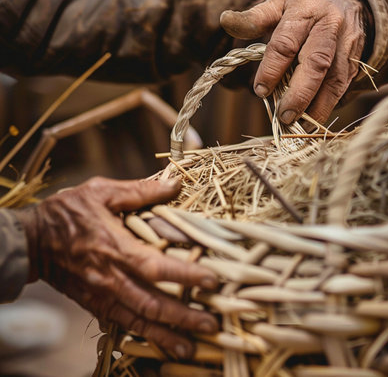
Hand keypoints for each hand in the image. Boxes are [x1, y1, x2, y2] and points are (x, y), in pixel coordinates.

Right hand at [16, 177, 218, 358]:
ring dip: (166, 336)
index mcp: (115, 248)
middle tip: (212, 323)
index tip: (212, 280)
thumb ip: (140, 191)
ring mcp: (101, 295)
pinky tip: (162, 343)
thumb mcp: (102, 191)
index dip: (185, 275)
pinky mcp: (94, 303)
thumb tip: (175, 184)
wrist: (31, 239)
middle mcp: (110, 277)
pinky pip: (122, 324)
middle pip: (151, 304)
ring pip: (137, 321)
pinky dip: (143, 336)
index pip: (156, 267)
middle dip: (183, 317)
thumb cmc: (68, 211)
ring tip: (192, 348)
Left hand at [220, 0, 364, 124]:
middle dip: (299, 94)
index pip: (286, 43)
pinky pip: (344, 86)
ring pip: (335, 79)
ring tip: (299, 127)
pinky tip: (313, 121)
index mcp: (306, 9)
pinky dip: (328, 106)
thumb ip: (254, 17)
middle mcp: (330, 26)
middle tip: (283, 117)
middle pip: (316, 63)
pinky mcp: (356, 59)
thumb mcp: (279, 2)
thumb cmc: (304, 3)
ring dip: (317, 107)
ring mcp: (348, 44)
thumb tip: (225, 20)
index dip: (272, 69)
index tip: (260, 91)